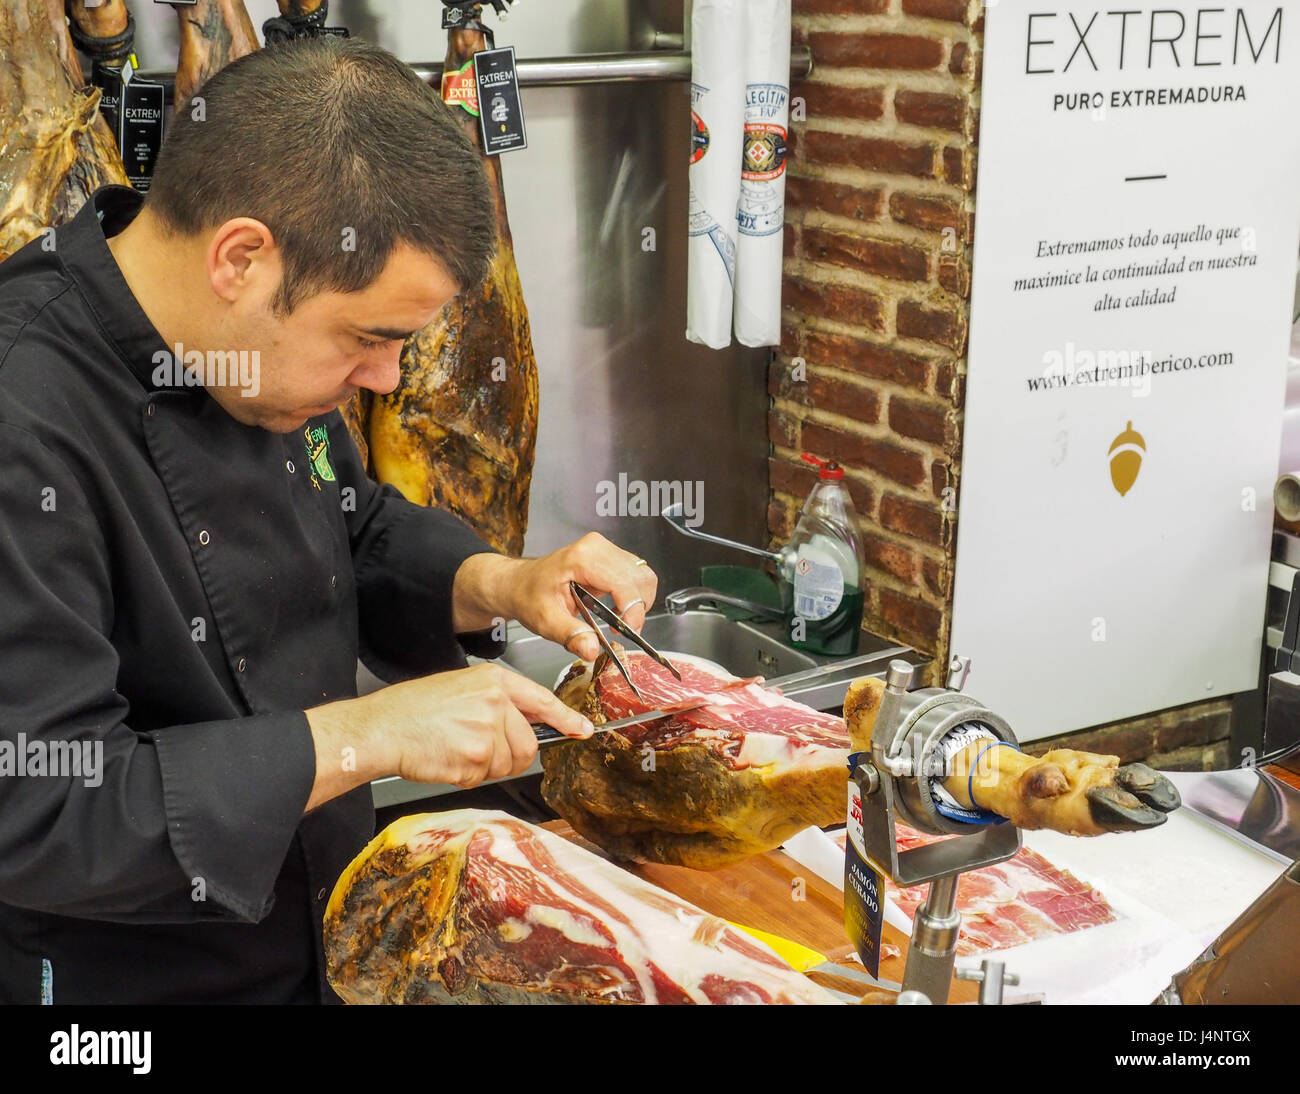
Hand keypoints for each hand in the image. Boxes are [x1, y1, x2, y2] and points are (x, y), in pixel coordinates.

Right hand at [303, 663, 592, 807]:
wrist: (383, 727)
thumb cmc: (414, 709)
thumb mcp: (462, 689)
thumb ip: (498, 702)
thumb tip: (529, 722)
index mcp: (494, 681)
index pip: (542, 700)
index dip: (565, 719)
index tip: (582, 730)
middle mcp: (496, 703)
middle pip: (528, 745)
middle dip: (510, 756)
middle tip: (478, 750)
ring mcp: (487, 731)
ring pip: (508, 765)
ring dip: (485, 767)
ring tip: (456, 749)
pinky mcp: (475, 758)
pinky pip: (484, 778)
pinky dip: (467, 776)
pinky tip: (447, 759)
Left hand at [454, 534, 657, 662]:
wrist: (519, 583)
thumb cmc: (528, 595)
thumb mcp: (545, 620)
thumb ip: (570, 635)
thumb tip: (591, 649)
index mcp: (582, 558)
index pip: (625, 583)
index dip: (632, 610)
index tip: (627, 632)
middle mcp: (598, 548)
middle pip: (640, 577)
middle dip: (637, 608)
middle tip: (622, 630)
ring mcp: (605, 550)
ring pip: (642, 575)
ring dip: (637, 602)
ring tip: (619, 620)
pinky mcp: (610, 557)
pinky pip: (635, 575)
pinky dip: (633, 596)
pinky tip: (616, 609)